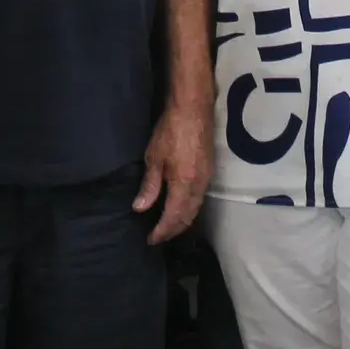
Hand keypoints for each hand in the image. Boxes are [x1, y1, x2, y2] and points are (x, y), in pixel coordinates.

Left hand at [134, 101, 212, 244]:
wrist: (194, 108)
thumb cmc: (170, 130)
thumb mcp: (154, 157)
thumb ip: (150, 185)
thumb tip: (140, 209)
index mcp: (184, 184)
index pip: (173, 217)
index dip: (162, 231)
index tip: (150, 239)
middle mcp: (199, 186)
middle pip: (188, 217)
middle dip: (173, 230)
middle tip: (158, 237)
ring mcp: (207, 178)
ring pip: (196, 209)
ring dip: (182, 221)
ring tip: (167, 226)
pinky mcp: (209, 171)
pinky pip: (199, 199)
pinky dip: (189, 209)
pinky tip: (179, 207)